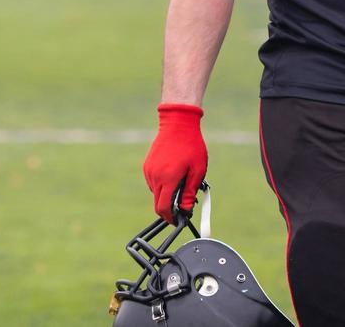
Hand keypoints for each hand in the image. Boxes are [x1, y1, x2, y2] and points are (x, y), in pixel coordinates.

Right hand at [142, 103, 206, 222]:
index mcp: (168, 178)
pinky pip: (153, 183)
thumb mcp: (197, 170)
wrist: (177, 124)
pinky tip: (173, 175)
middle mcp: (155, 176)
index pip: (164, 208)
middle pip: (157, 204)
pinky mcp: (147, 166)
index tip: (179, 220)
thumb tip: (186, 209)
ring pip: (155, 193)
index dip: (171, 218)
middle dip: (169, 210)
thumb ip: (190, 191)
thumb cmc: (191, 145)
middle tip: (182, 207)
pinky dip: (162, 185)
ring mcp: (149, 171)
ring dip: (166, 196)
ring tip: (181, 185)